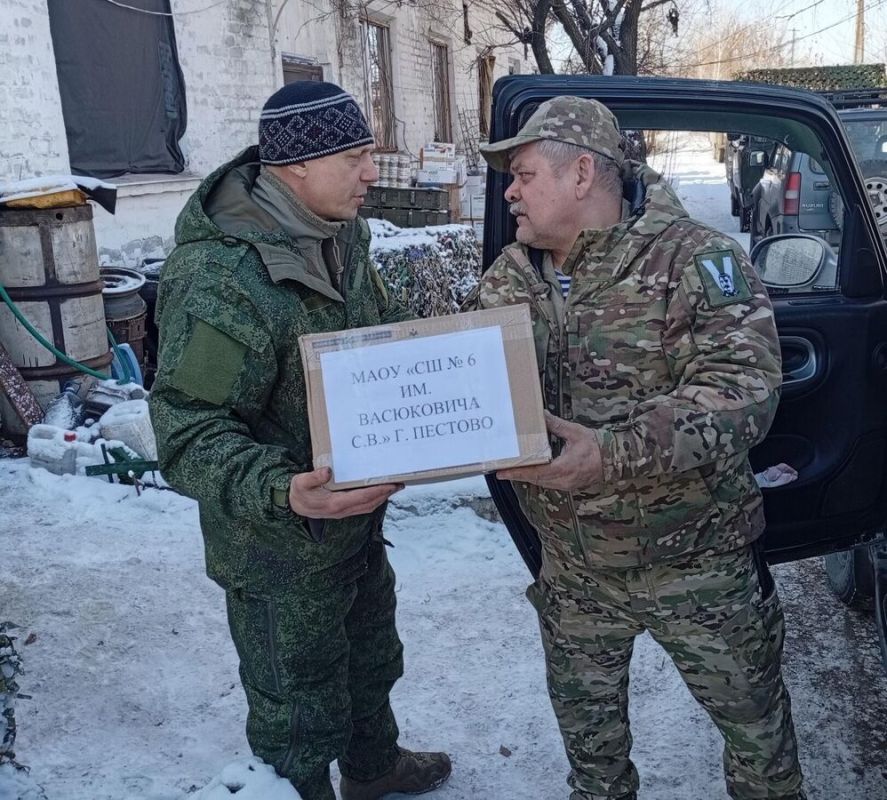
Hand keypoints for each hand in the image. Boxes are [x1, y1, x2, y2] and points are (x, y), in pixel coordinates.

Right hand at [288, 468, 402, 518]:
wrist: (294, 506)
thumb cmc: (299, 492)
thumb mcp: (301, 482)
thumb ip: (313, 477)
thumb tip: (327, 471)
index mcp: (334, 504)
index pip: (361, 498)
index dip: (377, 492)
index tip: (389, 484)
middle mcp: (342, 510)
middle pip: (369, 503)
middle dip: (385, 494)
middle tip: (399, 484)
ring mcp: (344, 512)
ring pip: (368, 506)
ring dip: (382, 498)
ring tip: (394, 487)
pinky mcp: (344, 510)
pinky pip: (363, 506)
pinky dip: (374, 500)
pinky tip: (380, 492)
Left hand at [496, 411, 602, 491]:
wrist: (614, 459)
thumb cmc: (596, 446)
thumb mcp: (575, 432)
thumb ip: (556, 425)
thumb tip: (541, 415)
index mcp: (564, 468)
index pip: (536, 472)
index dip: (518, 473)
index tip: (502, 473)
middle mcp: (563, 480)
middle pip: (535, 479)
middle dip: (518, 475)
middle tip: (501, 470)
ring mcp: (566, 485)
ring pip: (541, 482)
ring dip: (526, 477)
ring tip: (511, 470)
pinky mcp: (568, 485)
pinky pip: (548, 483)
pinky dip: (537, 477)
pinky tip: (529, 471)